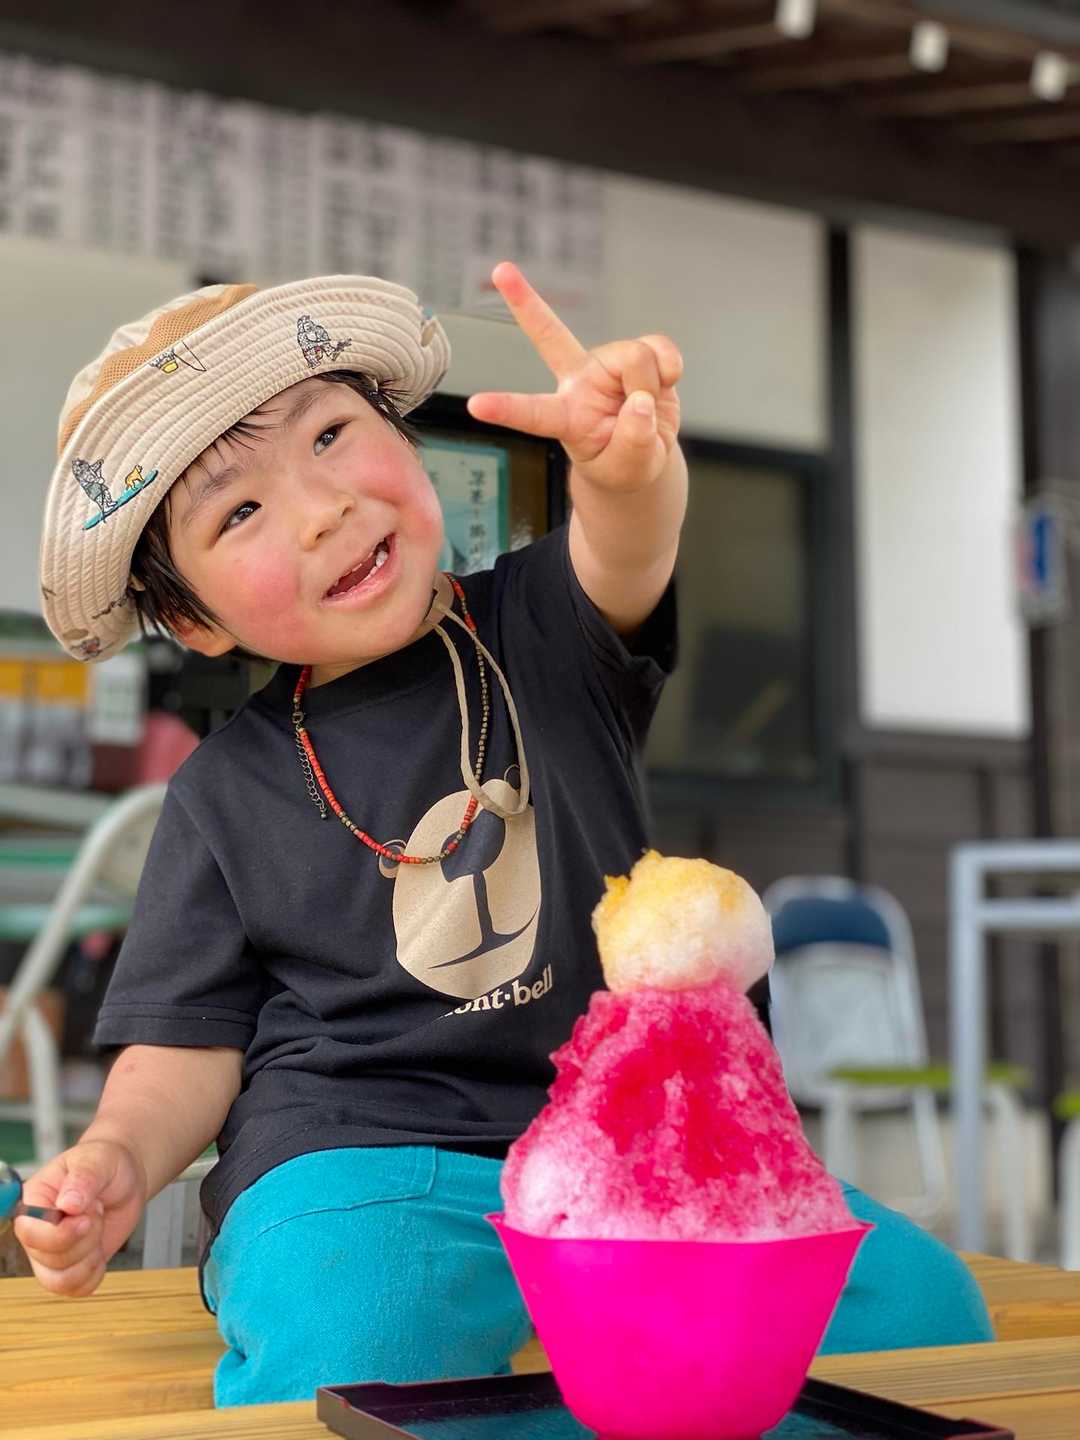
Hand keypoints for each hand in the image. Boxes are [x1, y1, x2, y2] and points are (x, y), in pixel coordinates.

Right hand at [14, 1139, 147, 1295]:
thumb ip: (83, 1179)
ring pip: (60, 1280)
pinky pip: (75, 1289)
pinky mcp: (69, 1267)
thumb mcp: (98, 1160)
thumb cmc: (105, 1163)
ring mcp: (50, 1253)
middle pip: (49, 1259)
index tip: (85, 1219)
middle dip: (85, 1238)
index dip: (59, 1234)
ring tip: (97, 1227)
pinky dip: (94, 1274)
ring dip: (90, 1258)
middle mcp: (36, 1231)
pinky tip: (100, 1250)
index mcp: (33, 1201)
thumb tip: (68, 1204)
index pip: (29, 1232)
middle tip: (97, 1210)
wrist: (124, 1178)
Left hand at [467, 262, 682, 492]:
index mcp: (563, 417)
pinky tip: (664, 383)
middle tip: (501, 269)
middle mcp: (578, 382)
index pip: (531, 413)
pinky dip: (671, 367)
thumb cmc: (627, 464)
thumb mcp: (630, 468)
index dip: (506, 408)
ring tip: (647, 407)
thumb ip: (635, 440)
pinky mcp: (636, 352)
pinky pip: (659, 347)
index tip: (475, 406)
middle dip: (525, 302)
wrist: (649, 451)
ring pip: (636, 357)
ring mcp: (605, 362)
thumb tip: (642, 401)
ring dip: (653, 386)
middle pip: (550, 336)